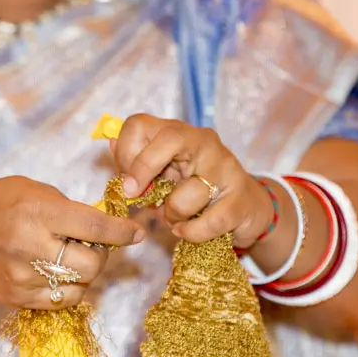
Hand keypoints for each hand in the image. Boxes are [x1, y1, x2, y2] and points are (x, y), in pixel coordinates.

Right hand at [0, 176, 144, 308]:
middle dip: (101, 253)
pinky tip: (56, 272)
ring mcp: (22, 278)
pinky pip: (61, 301)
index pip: (93, 226)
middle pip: (92, 264)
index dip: (120, 231)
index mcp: (35, 212)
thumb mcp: (30, 190)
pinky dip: (68, 288)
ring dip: (84, 272)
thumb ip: (68, 208)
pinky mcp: (17, 299)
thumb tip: (106, 227)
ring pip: (79, 286)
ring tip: (68, 256)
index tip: (135, 233)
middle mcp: (29, 247)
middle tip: (91, 243)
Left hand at [110, 114, 275, 246]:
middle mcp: (204, 142)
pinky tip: (186, 231)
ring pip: (189, 191)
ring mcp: (226, 169)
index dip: (125, 152)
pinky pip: (211, 221)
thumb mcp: (163, 173)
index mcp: (178, 133)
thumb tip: (110, 144)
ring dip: (172, 213)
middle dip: (143, 168)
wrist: (246, 207)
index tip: (125, 179)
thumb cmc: (196, 189)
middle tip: (133, 194)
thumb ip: (137, 163)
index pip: (140, 124)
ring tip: (173, 218)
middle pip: (170, 139)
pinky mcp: (240, 200)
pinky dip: (192, 232)